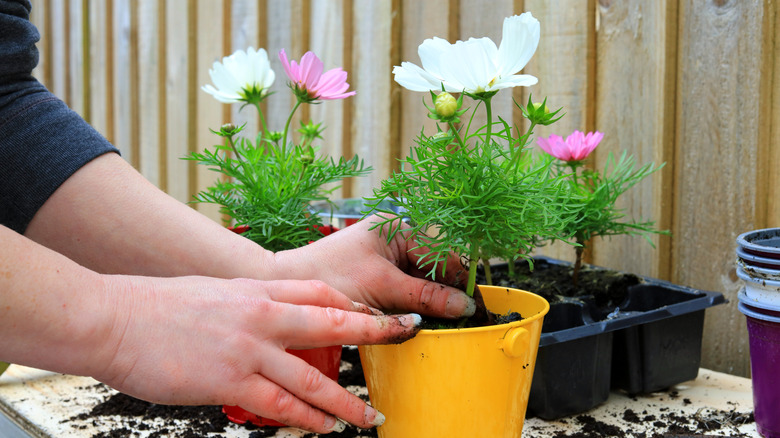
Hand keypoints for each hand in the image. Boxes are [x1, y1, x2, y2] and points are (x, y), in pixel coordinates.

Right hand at [93, 275, 419, 432]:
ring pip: (313, 376)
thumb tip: (267, 317)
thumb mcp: (213, 292)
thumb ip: (247, 304)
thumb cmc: (158, 306)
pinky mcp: (230, 380)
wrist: (113, 318)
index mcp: (257, 290)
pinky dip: (306, 418)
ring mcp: (249, 348)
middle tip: (406, 336)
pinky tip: (324, 429)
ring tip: (370, 417)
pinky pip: (280, 404)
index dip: (352, 303)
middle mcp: (262, 315)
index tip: (377, 311)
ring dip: (345, 400)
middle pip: (332, 321)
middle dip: (374, 330)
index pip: (319, 291)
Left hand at [274, 215, 474, 317]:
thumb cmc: (328, 277)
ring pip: (424, 281)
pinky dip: (417, 306)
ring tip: (446, 322)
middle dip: (448, 291)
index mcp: (397, 226)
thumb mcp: (384, 287)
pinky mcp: (377, 278)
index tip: (477, 305)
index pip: (443, 250)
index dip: (461, 278)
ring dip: (434, 301)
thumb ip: (426, 296)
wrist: (287, 287)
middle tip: (464, 318)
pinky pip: (408, 291)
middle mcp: (395, 238)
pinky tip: (423, 320)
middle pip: (436, 266)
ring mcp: (386, 258)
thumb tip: (466, 307)